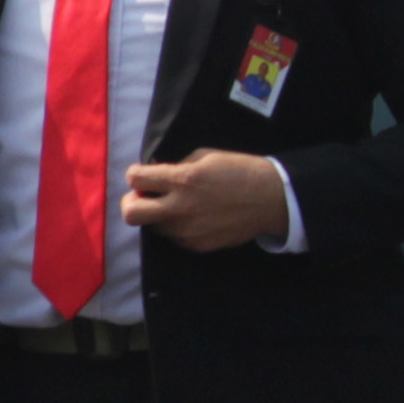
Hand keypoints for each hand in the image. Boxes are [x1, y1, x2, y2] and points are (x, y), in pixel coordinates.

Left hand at [121, 150, 290, 250]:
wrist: (272, 199)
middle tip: (146, 197)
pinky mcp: (198, 245)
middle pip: (131, 213)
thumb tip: (158, 176)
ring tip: (179, 207)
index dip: (137, 175)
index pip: (135, 179)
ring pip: (153, 227)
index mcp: (182, 179)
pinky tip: (196, 218)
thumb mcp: (206, 157)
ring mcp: (188, 231)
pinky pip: (174, 238)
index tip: (146, 176)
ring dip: (159, 215)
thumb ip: (177, 167)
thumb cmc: (240, 171)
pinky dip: (178, 228)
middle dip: (132, 202)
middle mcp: (181, 208)